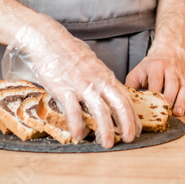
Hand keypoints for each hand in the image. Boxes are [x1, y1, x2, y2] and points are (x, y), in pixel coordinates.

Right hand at [6, 20, 140, 147]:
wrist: (47, 40)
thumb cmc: (68, 51)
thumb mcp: (91, 63)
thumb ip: (100, 77)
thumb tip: (107, 89)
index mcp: (105, 75)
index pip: (125, 97)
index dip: (133, 114)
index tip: (137, 128)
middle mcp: (97, 81)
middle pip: (120, 104)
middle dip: (128, 124)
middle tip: (130, 140)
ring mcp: (82, 85)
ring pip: (100, 110)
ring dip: (107, 129)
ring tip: (108, 144)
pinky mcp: (64, 89)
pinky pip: (74, 112)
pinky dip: (78, 126)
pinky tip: (79, 135)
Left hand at [125, 44, 184, 115]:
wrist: (168, 52)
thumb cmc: (149, 66)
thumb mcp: (137, 72)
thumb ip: (130, 86)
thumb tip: (126, 102)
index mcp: (156, 67)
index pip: (156, 81)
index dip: (154, 94)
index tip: (150, 107)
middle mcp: (170, 70)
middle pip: (172, 85)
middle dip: (170, 99)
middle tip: (166, 113)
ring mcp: (181, 76)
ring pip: (184, 88)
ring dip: (182, 101)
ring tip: (179, 113)